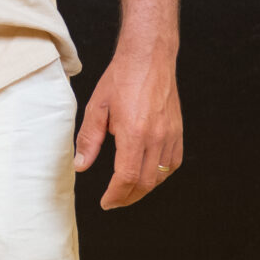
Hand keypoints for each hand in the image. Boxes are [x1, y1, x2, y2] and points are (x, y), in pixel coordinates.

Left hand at [74, 40, 181, 209]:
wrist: (149, 57)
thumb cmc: (122, 78)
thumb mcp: (97, 108)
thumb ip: (88, 140)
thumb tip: (81, 164)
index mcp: (134, 133)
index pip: (127, 178)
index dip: (115, 196)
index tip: (106, 202)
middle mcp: (156, 137)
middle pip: (145, 183)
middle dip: (128, 197)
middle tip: (114, 200)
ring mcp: (170, 134)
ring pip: (161, 176)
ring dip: (144, 188)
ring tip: (128, 190)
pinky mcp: (178, 131)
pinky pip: (172, 163)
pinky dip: (160, 174)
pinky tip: (148, 173)